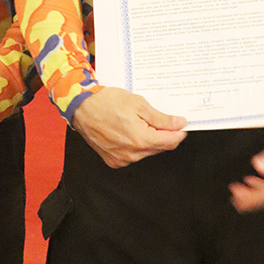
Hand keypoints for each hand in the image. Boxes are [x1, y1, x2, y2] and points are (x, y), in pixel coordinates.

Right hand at [72, 86, 186, 168]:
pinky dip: (135, 145)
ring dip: (149, 140)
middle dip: (163, 134)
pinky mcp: (114, 161)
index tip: (182, 124)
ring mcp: (122, 159)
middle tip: (158, 119)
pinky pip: (133, 155)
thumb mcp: (138, 103)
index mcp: (141, 139)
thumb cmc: (106, 102)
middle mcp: (133, 153)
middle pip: (159, 147)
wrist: (81, 107)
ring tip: (139, 122)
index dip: (179, 132)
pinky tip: (128, 131)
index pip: (171, 141)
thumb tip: (179, 124)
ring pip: (146, 152)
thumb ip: (161, 117)